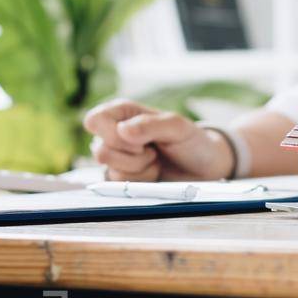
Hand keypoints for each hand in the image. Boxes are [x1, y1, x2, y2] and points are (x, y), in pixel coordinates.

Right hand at [83, 99, 234, 180]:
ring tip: (155, 160)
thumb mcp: (177, 127)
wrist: (203, 168)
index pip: (94, 121)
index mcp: (123, 112)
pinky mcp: (122, 178)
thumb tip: (123, 130)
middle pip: (99, 151)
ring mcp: (117, 157)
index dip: (112, 134)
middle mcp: (114, 133)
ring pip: (110, 170)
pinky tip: (153, 172)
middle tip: (152, 151)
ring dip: (139, 169)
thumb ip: (150, 125)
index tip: (139, 140)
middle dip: (131, 156)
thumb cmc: (191, 141)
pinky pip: (119, 185)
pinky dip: (141, 181)